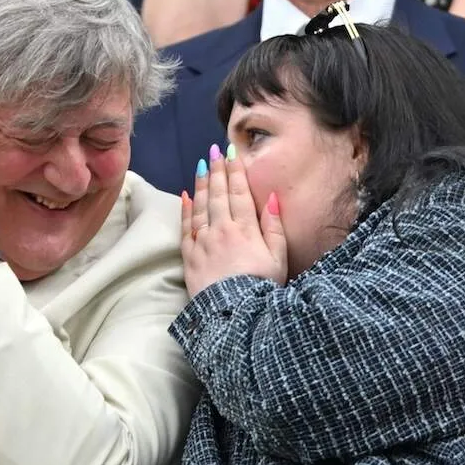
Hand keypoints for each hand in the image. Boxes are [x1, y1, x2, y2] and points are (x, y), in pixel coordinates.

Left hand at [182, 146, 285, 296]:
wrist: (233, 314)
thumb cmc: (262, 288)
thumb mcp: (279, 258)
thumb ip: (274, 227)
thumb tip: (270, 198)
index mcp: (246, 229)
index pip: (239, 193)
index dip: (235, 170)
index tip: (231, 151)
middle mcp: (222, 230)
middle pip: (218, 194)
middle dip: (217, 170)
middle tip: (213, 150)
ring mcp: (203, 242)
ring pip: (201, 206)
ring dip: (201, 184)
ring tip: (201, 166)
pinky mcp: (190, 257)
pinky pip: (185, 228)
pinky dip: (185, 210)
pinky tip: (186, 196)